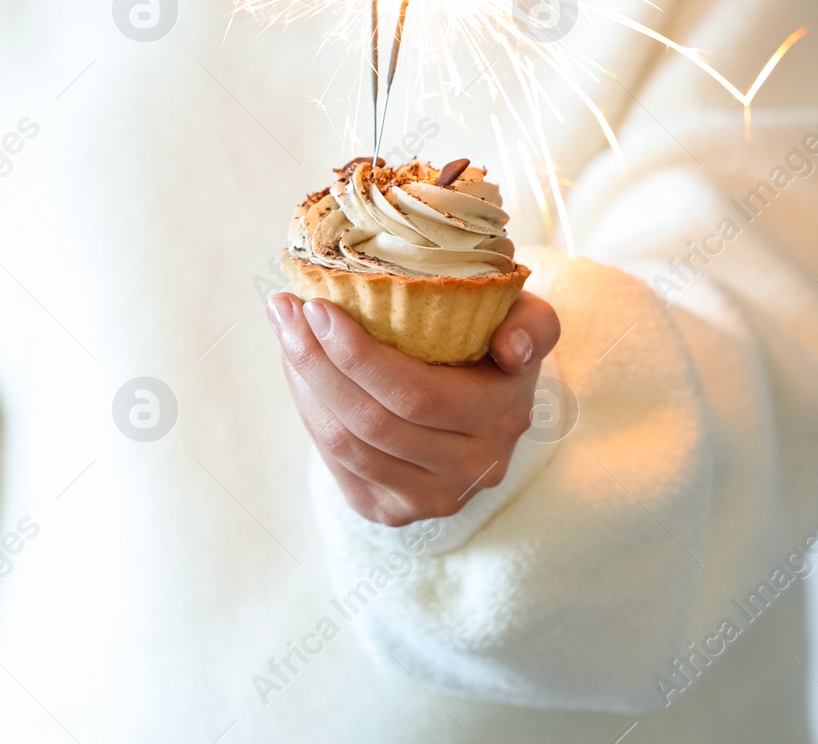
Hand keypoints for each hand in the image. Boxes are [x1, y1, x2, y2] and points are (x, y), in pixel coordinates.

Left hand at [265, 290, 560, 526]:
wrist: (486, 405)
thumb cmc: (495, 345)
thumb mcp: (526, 321)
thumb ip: (531, 326)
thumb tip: (510, 351)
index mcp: (502, 418)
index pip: (415, 395)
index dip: (357, 355)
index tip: (318, 306)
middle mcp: (473, 470)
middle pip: (370, 422)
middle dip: (316, 363)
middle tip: (286, 312)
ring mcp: (431, 499)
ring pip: (346, 446)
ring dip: (305, 386)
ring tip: (286, 333)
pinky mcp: (392, 511)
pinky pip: (337, 465)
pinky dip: (310, 413)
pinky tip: (301, 373)